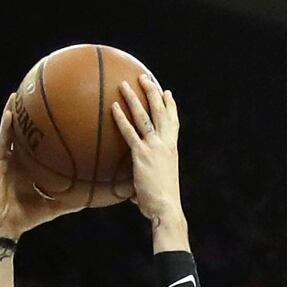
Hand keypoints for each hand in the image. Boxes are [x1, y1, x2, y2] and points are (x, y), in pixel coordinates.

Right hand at [0, 101, 103, 241]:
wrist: (3, 227)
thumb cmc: (26, 218)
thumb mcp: (54, 206)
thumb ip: (71, 199)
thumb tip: (95, 197)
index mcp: (31, 168)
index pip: (41, 146)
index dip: (48, 133)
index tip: (63, 117)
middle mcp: (19, 160)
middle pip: (26, 134)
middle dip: (31, 116)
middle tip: (42, 96)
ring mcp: (7, 159)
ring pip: (11, 131)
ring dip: (15, 112)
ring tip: (21, 93)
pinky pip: (2, 140)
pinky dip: (6, 125)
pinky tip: (11, 111)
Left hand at [109, 76, 184, 245]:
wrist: (166, 208)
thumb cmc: (161, 204)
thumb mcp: (155, 188)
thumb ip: (144, 185)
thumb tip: (133, 196)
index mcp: (172, 149)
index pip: (173, 123)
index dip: (171, 107)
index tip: (168, 93)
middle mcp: (165, 144)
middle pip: (160, 112)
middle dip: (153, 92)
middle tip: (145, 78)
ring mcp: (154, 147)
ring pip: (144, 116)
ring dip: (134, 98)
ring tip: (124, 84)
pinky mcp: (142, 154)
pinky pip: (129, 132)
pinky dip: (121, 118)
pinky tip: (113, 107)